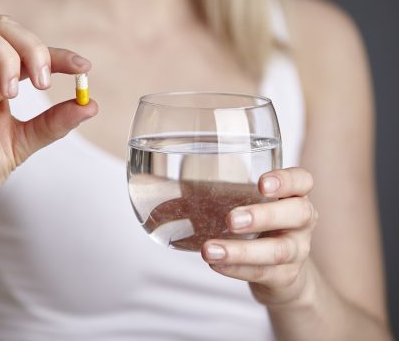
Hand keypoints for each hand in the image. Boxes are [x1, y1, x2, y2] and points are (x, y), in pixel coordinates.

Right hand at [0, 15, 97, 240]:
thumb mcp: (23, 143)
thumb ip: (53, 123)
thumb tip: (90, 105)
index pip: (29, 51)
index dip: (58, 53)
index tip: (82, 67)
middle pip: (2, 27)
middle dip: (31, 47)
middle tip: (43, 83)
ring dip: (4, 56)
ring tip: (12, 93)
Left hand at [201, 168, 317, 305]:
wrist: (280, 272)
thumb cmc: (254, 226)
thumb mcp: (236, 204)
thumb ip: (203, 196)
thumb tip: (153, 195)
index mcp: (292, 195)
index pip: (302, 181)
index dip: (286, 180)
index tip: (262, 183)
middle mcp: (301, 221)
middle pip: (298, 213)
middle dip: (264, 215)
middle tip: (231, 219)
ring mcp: (297, 250)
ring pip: (278, 250)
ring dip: (241, 250)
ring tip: (209, 249)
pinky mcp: (285, 276)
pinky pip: (264, 273)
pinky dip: (237, 268)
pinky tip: (215, 264)